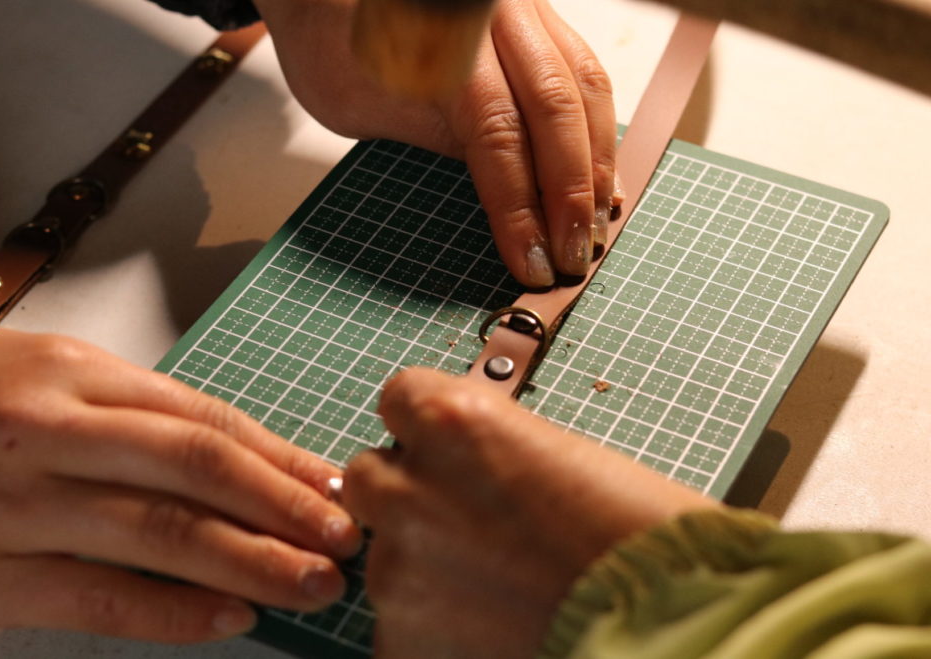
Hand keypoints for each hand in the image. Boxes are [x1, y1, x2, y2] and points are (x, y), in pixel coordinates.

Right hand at [0, 329, 360, 641]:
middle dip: (283, 506)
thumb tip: (228, 455)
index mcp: (73, 370)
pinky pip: (96, 597)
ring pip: (159, 532)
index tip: (334, 486)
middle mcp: (51, 427)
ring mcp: (15, 501)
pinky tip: (228, 619)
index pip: (203, 417)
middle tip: (345, 538)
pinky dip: (170, 612)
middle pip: (195, 467)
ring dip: (249, 561)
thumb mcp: (35, 375)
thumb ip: (125, 408)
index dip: (280, 456)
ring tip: (311, 583)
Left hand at [240, 0, 619, 286]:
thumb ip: (438, 137)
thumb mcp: (361, 106)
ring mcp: (522, 5)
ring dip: (596, 163)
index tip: (531, 261)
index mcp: (439, 36)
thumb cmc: (331, 42)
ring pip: (584, 87)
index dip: (520, 206)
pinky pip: (583, 72)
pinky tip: (599, 174)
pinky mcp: (538, 15)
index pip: (497, 132)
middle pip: (554, 107)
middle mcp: (492, 10)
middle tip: (573, 256)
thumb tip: (512, 193)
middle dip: (571, 193)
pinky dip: (595, 129)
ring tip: (596, 224)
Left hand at [343, 368, 713, 658]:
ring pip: (382, 550)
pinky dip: (430, 623)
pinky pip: (397, 620)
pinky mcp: (402, 638)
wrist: (665, 618)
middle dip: (405, 491)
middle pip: (367, 473)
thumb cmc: (635, 529)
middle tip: (463, 519)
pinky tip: (488, 623)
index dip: (423, 425)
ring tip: (492, 582)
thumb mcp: (553, 452)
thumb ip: (483, 448)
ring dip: (419, 559)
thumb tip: (455, 459)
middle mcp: (412, 488)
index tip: (444, 446)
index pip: (396, 397)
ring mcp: (400, 566)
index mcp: (453, 421)